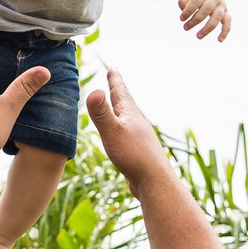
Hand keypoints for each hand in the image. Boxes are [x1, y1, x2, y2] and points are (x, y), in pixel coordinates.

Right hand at [85, 68, 168, 194]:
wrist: (153, 180)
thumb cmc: (133, 155)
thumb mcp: (113, 132)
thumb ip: (102, 113)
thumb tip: (94, 91)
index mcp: (129, 113)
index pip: (120, 91)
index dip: (115, 79)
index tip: (112, 68)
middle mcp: (136, 120)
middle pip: (125, 100)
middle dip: (118, 89)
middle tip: (115, 77)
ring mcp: (138, 134)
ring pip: (127, 115)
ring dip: (120, 106)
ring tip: (117, 103)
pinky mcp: (137, 148)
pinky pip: (126, 130)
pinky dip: (121, 124)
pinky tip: (122, 132)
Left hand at [178, 0, 230, 41]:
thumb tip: (183, 9)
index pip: (196, 0)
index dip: (188, 10)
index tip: (181, 18)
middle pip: (206, 10)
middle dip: (195, 20)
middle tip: (185, 27)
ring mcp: (221, 4)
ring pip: (217, 17)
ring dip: (208, 28)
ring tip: (198, 36)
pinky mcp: (225, 11)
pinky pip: (228, 21)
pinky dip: (225, 30)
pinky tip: (219, 40)